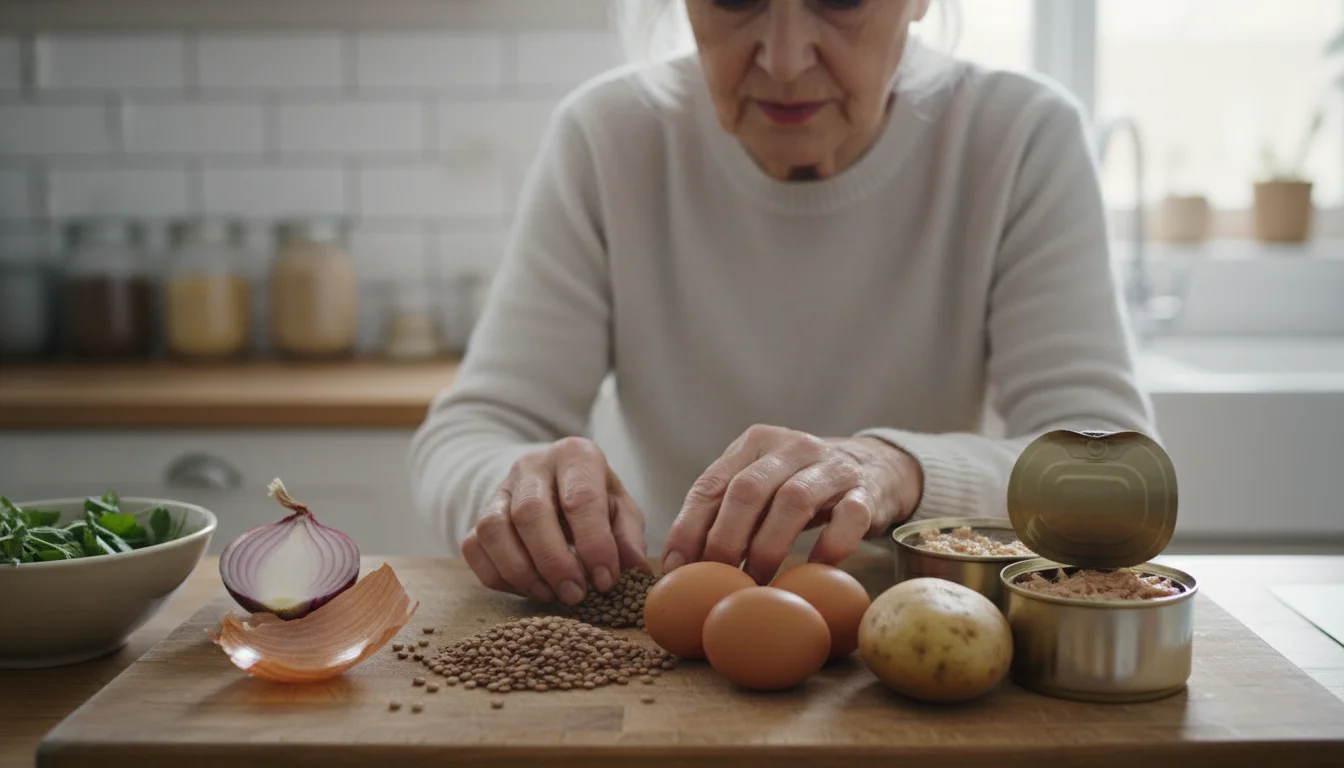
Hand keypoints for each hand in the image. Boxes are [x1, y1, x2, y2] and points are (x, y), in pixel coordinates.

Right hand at [461, 437, 649, 604]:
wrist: (555, 483)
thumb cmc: (594, 497)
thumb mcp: (621, 508)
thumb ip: (627, 536)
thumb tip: (634, 570)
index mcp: (574, 455)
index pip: (580, 498)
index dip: (594, 544)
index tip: (606, 580)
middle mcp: (531, 466)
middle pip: (530, 512)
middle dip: (553, 561)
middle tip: (575, 595)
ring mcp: (500, 489)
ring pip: (494, 529)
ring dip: (521, 571)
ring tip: (550, 595)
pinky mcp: (478, 515)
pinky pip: (474, 548)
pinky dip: (498, 576)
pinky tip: (528, 588)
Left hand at [662, 425, 923, 583]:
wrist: (875, 467)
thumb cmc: (801, 485)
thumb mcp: (761, 484)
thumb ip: (725, 511)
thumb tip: (681, 564)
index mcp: (755, 443)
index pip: (713, 484)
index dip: (689, 527)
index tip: (678, 567)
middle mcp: (792, 446)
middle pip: (748, 490)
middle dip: (726, 539)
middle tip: (718, 578)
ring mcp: (832, 466)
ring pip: (792, 501)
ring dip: (768, 548)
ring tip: (757, 581)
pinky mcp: (866, 491)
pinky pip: (848, 518)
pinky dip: (829, 546)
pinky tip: (813, 568)